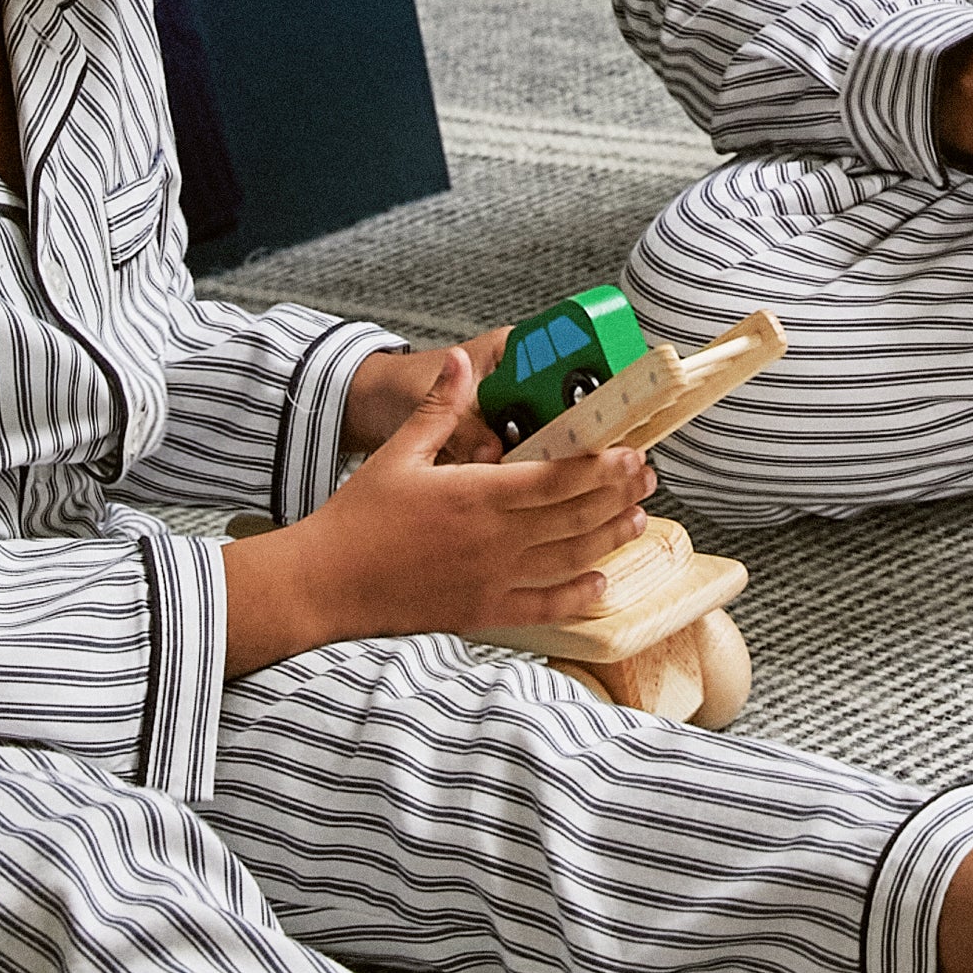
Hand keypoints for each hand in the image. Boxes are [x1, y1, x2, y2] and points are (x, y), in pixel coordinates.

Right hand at [223, 350, 653, 673]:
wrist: (325, 583)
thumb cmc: (358, 518)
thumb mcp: (397, 453)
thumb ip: (438, 409)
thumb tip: (459, 361)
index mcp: (477, 495)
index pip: (557, 478)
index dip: (602, 466)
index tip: (630, 452)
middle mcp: (495, 539)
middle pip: (575, 516)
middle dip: (618, 495)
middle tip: (647, 478)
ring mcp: (492, 580)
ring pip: (569, 558)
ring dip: (609, 538)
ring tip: (637, 520)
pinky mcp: (483, 611)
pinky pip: (543, 606)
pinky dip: (577, 595)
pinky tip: (600, 583)